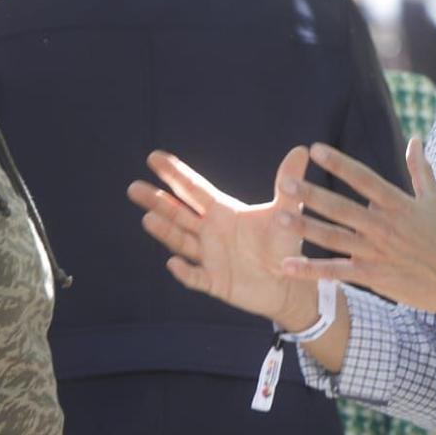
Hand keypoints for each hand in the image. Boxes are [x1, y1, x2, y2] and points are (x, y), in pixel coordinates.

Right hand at [128, 146, 317, 326]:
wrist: (289, 285)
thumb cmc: (285, 245)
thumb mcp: (287, 213)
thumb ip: (289, 185)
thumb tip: (301, 149)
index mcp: (224, 213)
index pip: (194, 190)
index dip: (175, 174)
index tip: (154, 157)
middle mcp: (211, 233)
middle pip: (179, 213)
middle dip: (158, 200)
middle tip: (134, 187)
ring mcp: (209, 257)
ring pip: (182, 241)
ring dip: (165, 231)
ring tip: (147, 218)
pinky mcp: (215, 282)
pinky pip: (196, 277)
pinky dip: (185, 271)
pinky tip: (173, 263)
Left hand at [276, 139, 435, 319]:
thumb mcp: (435, 200)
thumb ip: (420, 169)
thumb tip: (415, 140)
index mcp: (397, 204)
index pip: (363, 179)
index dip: (339, 164)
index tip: (315, 150)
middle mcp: (383, 226)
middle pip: (341, 207)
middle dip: (311, 194)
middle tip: (285, 183)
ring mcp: (376, 252)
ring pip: (334, 238)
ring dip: (305, 227)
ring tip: (280, 217)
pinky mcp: (373, 276)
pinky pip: (337, 271)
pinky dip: (311, 269)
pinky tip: (288, 265)